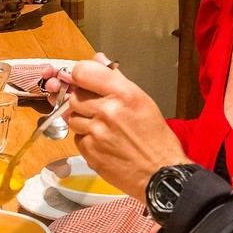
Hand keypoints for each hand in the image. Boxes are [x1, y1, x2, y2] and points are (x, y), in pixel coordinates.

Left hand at [56, 56, 188, 197]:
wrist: (160, 173)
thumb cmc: (155, 137)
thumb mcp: (142, 101)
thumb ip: (115, 80)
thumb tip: (97, 59)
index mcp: (123, 93)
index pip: (82, 72)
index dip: (80, 75)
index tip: (84, 80)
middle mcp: (107, 110)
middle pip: (75, 96)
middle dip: (82, 100)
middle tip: (97, 108)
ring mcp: (96, 132)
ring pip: (72, 117)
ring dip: (83, 120)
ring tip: (102, 127)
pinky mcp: (89, 151)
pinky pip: (77, 137)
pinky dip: (86, 138)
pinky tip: (102, 141)